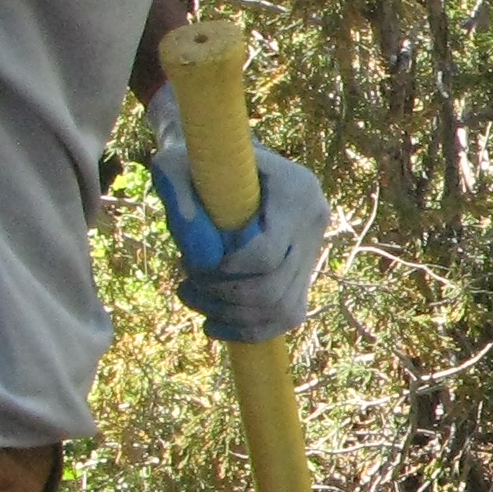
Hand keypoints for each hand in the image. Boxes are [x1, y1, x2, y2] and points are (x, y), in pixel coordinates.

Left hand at [147, 89, 331, 343]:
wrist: (222, 161)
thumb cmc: (195, 162)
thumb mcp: (176, 165)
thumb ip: (177, 192)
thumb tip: (192, 244)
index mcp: (297, 189)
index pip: (266, 254)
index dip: (225, 273)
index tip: (191, 267)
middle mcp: (316, 218)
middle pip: (274, 287)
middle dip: (224, 298)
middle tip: (187, 286)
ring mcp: (314, 247)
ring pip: (283, 308)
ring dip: (233, 317)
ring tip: (195, 301)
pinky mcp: (306, 271)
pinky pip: (289, 316)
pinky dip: (252, 329)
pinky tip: (215, 325)